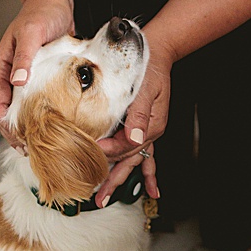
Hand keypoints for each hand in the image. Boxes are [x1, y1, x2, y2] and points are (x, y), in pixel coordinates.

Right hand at [0, 0, 73, 148]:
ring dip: (27, 127)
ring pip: (22, 108)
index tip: (16, 137)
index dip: (4, 121)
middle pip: (8, 110)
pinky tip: (52, 127)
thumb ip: (24, 57)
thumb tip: (17, 82)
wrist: (54, 3)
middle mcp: (11, 75)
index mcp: (1, 67)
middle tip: (27, 150)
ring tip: (38, 146)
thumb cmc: (40, 14)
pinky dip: (42, 115)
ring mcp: (25, 78)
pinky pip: (37, 101)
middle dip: (14, 132)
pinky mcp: (40, 78)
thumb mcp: (31, 33)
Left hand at [95, 39, 174, 204]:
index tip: (92, 153)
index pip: (126, 145)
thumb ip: (140, 114)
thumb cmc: (150, 67)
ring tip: (107, 197)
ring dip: (121, 180)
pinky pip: (147, 155)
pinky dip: (149, 173)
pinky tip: (151, 190)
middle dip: (113, 180)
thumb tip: (135, 137)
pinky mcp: (144, 128)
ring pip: (133, 161)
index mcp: (150, 124)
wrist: (158, 52)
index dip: (109, 151)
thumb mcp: (146, 89)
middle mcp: (150, 132)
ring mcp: (147, 132)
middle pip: (128, 160)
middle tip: (98, 197)